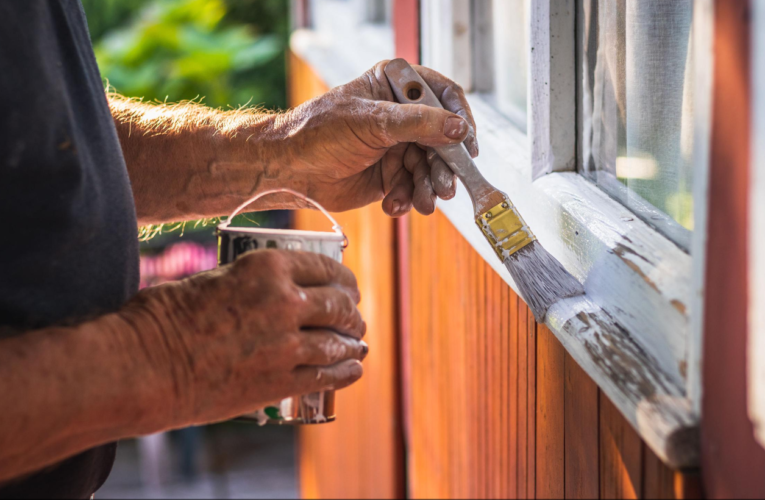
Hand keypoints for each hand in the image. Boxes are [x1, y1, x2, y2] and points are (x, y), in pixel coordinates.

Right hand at [119, 250, 366, 427]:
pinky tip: (354, 368)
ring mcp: (286, 345)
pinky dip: (346, 372)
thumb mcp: (215, 278)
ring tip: (356, 344)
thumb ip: (252, 282)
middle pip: (337, 305)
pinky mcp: (279, 382)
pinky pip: (327, 376)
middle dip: (351, 311)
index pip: (325, 267)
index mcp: (268, 268)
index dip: (344, 279)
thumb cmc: (164, 317)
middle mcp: (285, 302)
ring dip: (352, 342)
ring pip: (337, 342)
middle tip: (354, 317)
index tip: (348, 286)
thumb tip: (272, 290)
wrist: (145, 367)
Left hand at [279, 60, 477, 215]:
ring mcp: (397, 146)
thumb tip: (458, 128)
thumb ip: (418, 124)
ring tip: (422, 202)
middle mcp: (401, 116)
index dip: (460, 119)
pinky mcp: (390, 175)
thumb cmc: (319, 132)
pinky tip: (393, 205)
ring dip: (428, 188)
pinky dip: (407, 199)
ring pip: (430, 168)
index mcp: (396, 87)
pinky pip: (412, 188)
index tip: (466, 144)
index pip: (443, 96)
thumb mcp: (372, 121)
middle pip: (442, 139)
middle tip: (445, 187)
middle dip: (444, 165)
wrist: (289, 170)